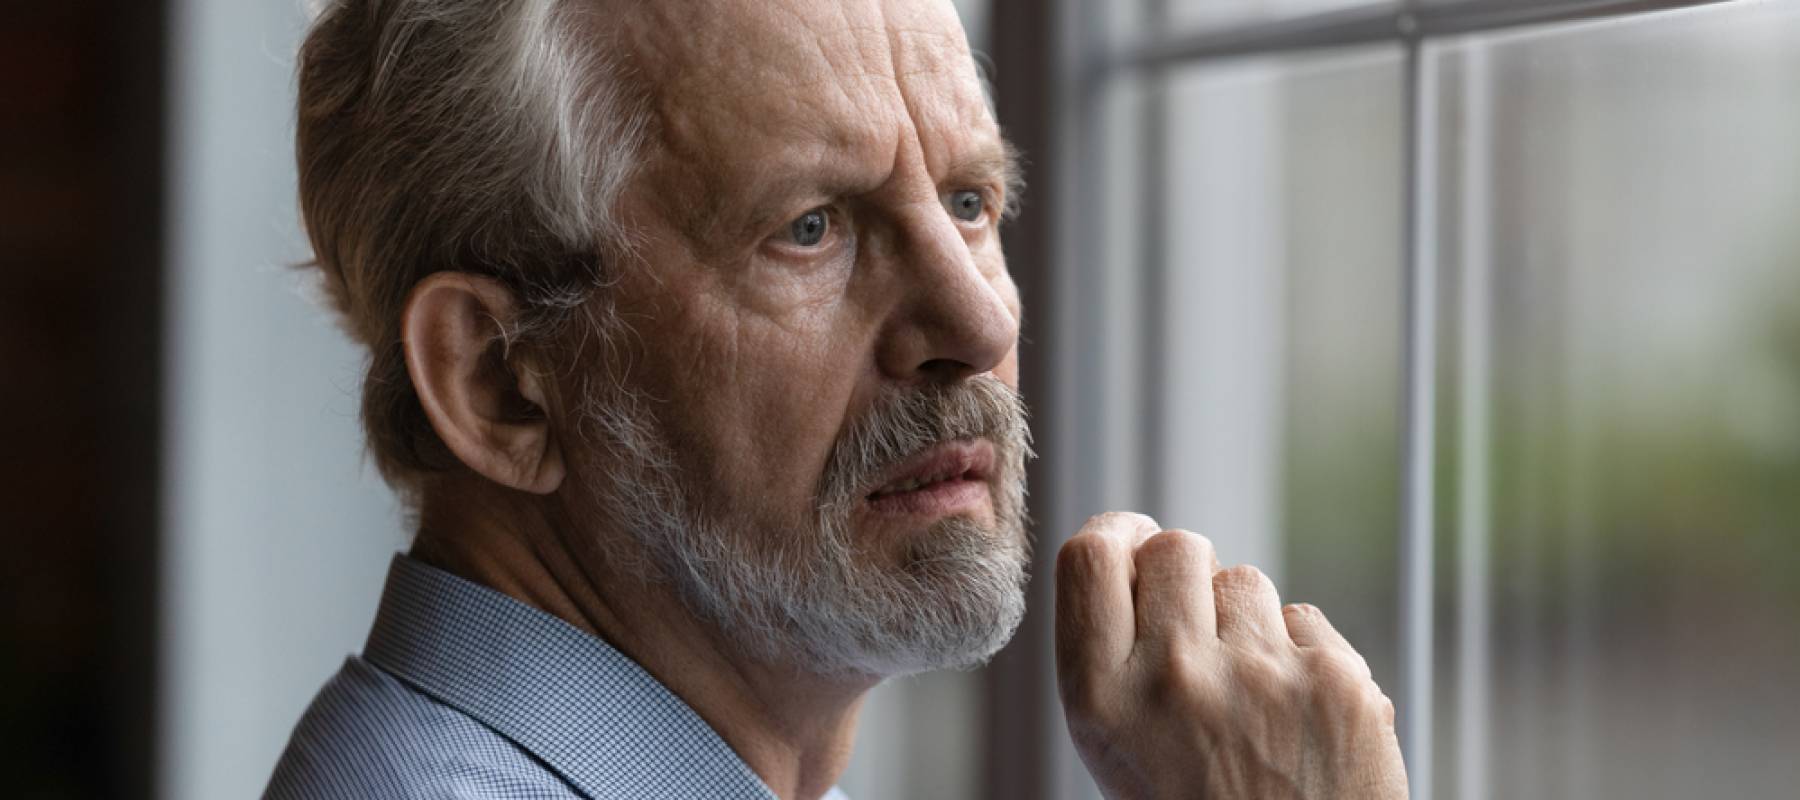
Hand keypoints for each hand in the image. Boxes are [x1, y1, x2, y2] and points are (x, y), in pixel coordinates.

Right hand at [1054, 512, 1407, 799]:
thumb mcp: (1116, 748)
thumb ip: (1114, 654)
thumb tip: (1136, 549)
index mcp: (1102, 701)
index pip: (1089, 559)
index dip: (1113, 534)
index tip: (1130, 541)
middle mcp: (1174, 679)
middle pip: (1174, 548)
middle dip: (1184, 573)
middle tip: (1195, 624)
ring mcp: (1260, 677)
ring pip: (1245, 579)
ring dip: (1243, 619)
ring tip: (1247, 693)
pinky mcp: (1336, 682)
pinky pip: (1304, 618)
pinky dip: (1299, 655)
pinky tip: (1294, 715)